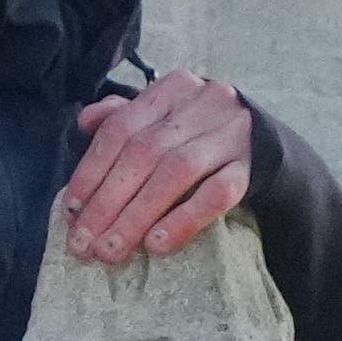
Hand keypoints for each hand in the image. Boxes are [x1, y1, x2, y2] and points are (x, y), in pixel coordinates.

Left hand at [56, 70, 257, 265]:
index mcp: (173, 89)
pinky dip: (183, 220)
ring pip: (176, 174)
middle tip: (84, 244)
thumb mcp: (163, 116)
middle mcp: (203, 104)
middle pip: (144, 154)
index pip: (121, 129)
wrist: (269, 144)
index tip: (71, 211)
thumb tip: (84, 122)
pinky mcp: (253, 168)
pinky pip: (217, 195)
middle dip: (108, 202)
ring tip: (112, 250)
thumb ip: (124, 117)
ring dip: (137, 216)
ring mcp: (231, 135)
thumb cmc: (200, 133)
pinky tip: (157, 244)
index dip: (92, 170)